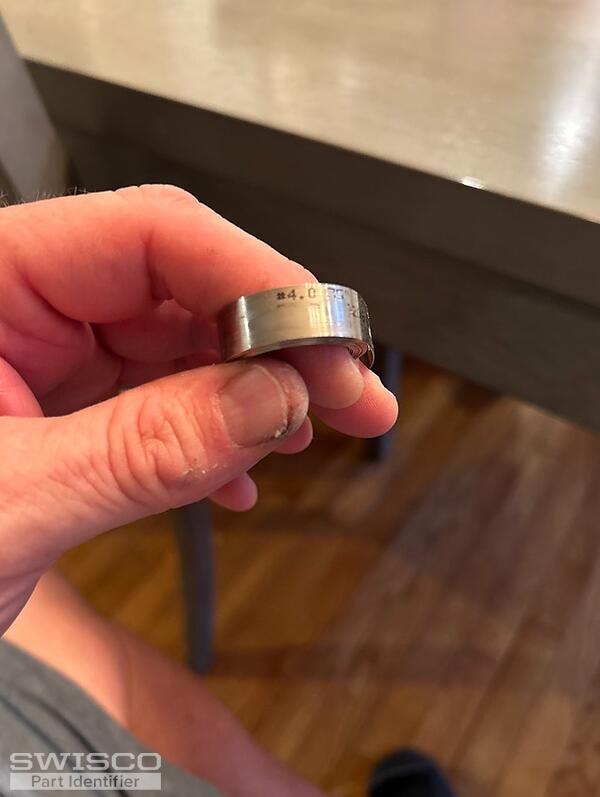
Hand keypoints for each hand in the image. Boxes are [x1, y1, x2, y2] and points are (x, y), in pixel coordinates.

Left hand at [0, 185, 396, 634]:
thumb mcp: (6, 505)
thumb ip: (143, 451)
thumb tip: (272, 401)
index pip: (144, 234)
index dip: (250, 276)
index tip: (323, 334)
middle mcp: (16, 304)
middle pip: (177, 287)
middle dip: (273, 344)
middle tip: (349, 391)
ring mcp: (43, 355)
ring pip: (178, 345)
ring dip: (251, 393)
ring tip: (310, 432)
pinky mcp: (63, 406)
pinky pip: (158, 398)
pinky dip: (209, 435)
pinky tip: (241, 473)